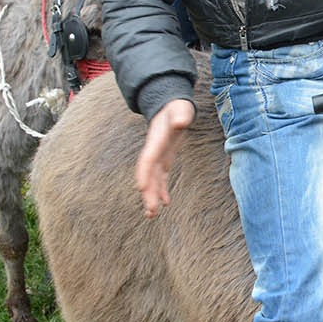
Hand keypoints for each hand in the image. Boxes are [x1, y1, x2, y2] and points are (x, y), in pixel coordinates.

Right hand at [135, 99, 195, 217]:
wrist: (170, 106)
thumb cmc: (177, 108)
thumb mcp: (180, 109)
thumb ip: (180, 115)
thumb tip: (181, 122)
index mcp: (156, 140)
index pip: (148, 159)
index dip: (144, 173)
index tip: (141, 187)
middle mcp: (154, 152)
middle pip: (148, 175)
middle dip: (148, 193)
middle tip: (150, 212)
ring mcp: (158, 157)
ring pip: (153, 179)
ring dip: (152, 196)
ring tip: (151, 215)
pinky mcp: (164, 160)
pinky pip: (161, 178)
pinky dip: (162, 190)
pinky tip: (165, 203)